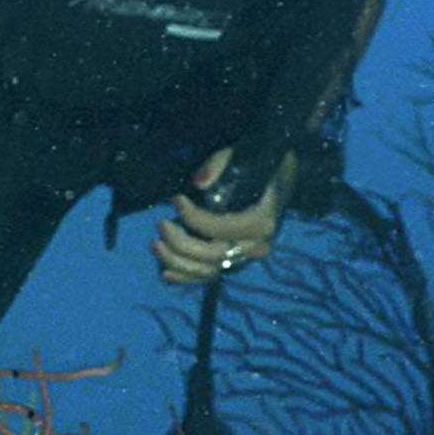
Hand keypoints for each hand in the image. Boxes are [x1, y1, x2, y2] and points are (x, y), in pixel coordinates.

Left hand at [152, 150, 291, 287]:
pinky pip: (209, 276)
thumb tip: (198, 182)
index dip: (194, 218)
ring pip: (208, 270)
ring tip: (155, 244)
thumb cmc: (255, 167)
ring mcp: (245, 257)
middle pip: (212, 255)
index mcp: (261, 221)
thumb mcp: (239, 157)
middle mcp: (256, 245)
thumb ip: (219, 165)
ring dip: (178, 262)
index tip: (175, 200)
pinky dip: (187, 277)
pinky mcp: (235, 262)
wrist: (278, 182)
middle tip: (161, 224)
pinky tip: (165, 273)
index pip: (222, 229)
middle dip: (181, 243)